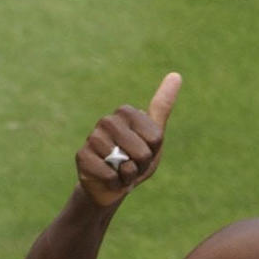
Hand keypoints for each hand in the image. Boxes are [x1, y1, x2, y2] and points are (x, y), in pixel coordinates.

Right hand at [75, 72, 181, 206]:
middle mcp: (108, 121)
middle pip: (142, 152)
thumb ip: (162, 106)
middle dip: (142, 165)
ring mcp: (93, 137)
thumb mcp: (155, 136)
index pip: (155, 137)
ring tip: (120, 171)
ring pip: (125, 163)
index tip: (145, 151)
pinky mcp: (82, 156)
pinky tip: (109, 178)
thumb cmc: (137, 159)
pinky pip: (110, 174)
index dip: (154, 151)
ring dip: (128, 175)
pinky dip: (115, 182)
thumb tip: (176, 74)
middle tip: (131, 164)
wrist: (114, 184)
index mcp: (127, 113)